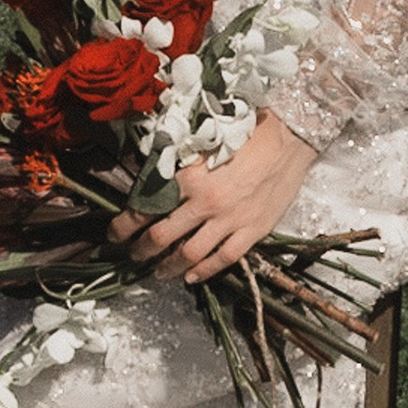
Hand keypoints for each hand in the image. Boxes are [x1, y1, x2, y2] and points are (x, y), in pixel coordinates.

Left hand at [109, 113, 315, 285]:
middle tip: (132, 255)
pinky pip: (224, 258)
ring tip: (156, 271)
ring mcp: (231, 220)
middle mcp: (207, 203)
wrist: (292, 137)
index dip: (124, 224)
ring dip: (167, 267)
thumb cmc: (249, 131)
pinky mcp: (254, 230)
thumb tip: (154, 180)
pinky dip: (204, 271)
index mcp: (191, 177)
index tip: (114, 233)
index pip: (146, 206)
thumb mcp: (206, 143)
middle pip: (162, 236)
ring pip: (190, 254)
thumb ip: (180, 165)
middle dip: (141, 250)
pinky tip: (191, 276)